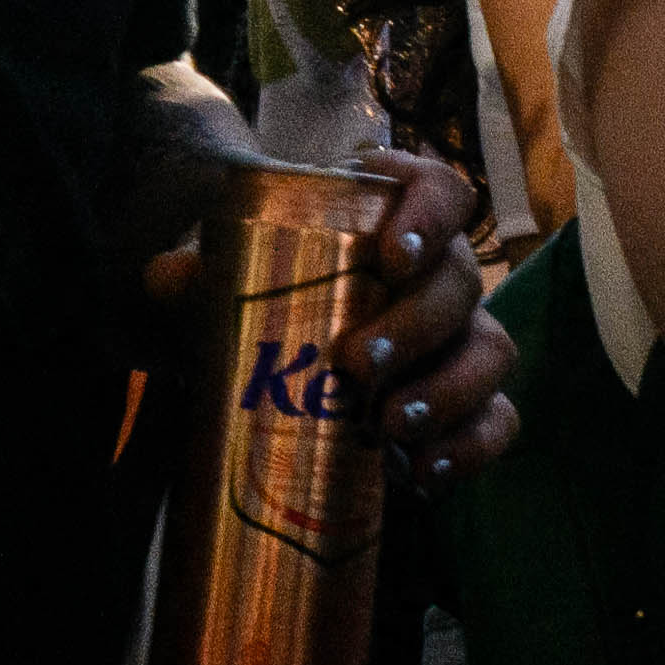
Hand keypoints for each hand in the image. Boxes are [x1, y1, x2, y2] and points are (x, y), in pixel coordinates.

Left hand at [127, 123, 524, 482]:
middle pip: (461, 281)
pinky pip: (497, 421)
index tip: (393, 255)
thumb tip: (167, 278)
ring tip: (392, 427)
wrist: (274, 354)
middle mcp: (440, 273)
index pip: (440, 189)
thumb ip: (196, 273)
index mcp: (394, 217)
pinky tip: (424, 475)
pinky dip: (471, 447)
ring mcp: (463, 338)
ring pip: (492, 351)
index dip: (430, 216)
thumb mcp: (227, 278)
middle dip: (417, 324)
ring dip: (450, 389)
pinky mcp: (469, 404)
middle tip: (359, 365)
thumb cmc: (263, 293)